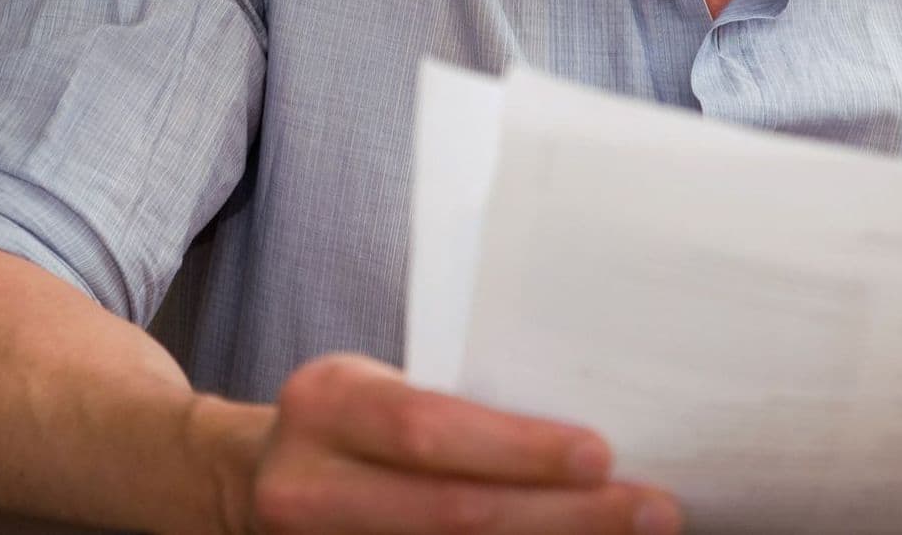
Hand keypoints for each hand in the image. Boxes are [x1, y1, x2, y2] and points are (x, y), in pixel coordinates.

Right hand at [245, 354, 681, 534]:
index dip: (516, 449)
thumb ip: (451, 406)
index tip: (602, 453)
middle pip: (451, 516)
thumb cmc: (348, 420)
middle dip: (564, 517)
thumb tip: (582, 432)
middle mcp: (310, 488)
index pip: (428, 431)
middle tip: (651, 509)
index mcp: (326, 405)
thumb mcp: (376, 384)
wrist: (251, 481)